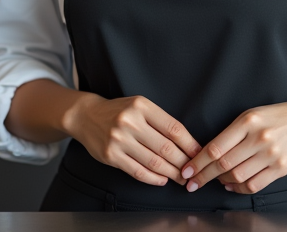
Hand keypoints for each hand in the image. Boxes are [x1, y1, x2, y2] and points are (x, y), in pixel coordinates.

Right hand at [66, 94, 201, 186]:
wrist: (86, 116)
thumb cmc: (119, 111)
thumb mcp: (139, 106)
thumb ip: (159, 121)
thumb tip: (186, 143)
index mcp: (142, 106)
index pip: (173, 128)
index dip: (189, 143)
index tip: (199, 153)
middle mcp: (130, 122)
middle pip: (166, 147)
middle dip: (184, 162)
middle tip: (194, 170)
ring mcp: (119, 140)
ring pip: (153, 162)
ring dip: (171, 173)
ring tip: (181, 178)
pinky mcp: (111, 156)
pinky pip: (137, 171)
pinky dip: (153, 178)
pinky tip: (162, 179)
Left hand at [180, 95, 286, 194]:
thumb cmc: (277, 115)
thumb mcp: (251, 115)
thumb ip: (232, 132)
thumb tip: (209, 154)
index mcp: (247, 122)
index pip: (216, 147)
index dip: (198, 162)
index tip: (187, 171)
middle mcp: (259, 138)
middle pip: (223, 164)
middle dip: (203, 176)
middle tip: (192, 183)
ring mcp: (272, 154)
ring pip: (237, 177)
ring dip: (222, 182)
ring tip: (216, 180)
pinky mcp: (282, 168)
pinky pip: (255, 185)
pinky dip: (240, 189)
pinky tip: (232, 185)